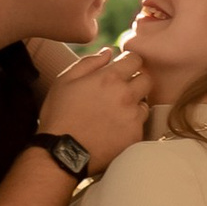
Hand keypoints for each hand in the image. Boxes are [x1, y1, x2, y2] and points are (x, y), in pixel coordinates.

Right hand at [44, 38, 148, 171]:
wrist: (62, 153)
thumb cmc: (59, 115)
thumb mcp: (65, 81)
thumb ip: (89, 62)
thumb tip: (108, 52)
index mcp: (110, 78)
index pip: (135, 59)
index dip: (128, 62)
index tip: (121, 70)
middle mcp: (126, 95)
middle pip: (147, 80)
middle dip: (136, 81)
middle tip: (121, 91)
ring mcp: (132, 118)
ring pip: (145, 104)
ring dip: (134, 105)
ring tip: (115, 113)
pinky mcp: (135, 137)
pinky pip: (140, 125)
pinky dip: (131, 125)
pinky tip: (114, 129)